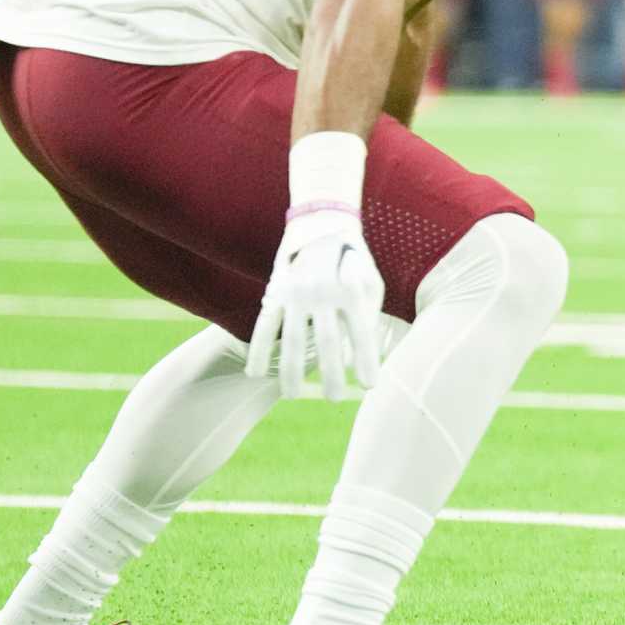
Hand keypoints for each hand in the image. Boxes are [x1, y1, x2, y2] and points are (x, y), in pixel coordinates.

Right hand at [247, 208, 385, 399]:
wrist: (322, 225)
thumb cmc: (354, 263)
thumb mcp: (371, 284)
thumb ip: (369, 318)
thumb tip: (360, 357)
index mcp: (352, 290)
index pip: (362, 333)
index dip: (366, 361)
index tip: (369, 386)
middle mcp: (324, 292)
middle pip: (327, 341)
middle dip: (331, 373)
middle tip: (335, 399)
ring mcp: (297, 292)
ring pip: (291, 338)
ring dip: (290, 370)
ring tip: (292, 395)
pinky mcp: (276, 291)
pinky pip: (265, 325)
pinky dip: (258, 350)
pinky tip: (254, 373)